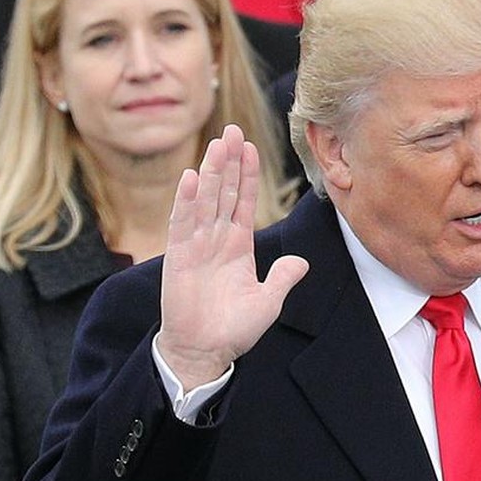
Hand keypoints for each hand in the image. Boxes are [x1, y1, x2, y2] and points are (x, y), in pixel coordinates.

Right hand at [157, 125, 307, 389]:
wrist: (205, 351)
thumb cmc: (234, 329)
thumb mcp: (268, 301)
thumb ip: (283, 278)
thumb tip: (301, 262)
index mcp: (238, 246)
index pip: (244, 202)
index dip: (247, 175)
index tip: (250, 148)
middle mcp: (217, 240)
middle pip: (224, 192)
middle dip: (229, 162)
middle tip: (234, 130)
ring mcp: (197, 246)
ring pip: (206, 200)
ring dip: (211, 172)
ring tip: (218, 143)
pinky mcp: (179, 257)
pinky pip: (183, 223)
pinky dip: (187, 201)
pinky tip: (191, 177)